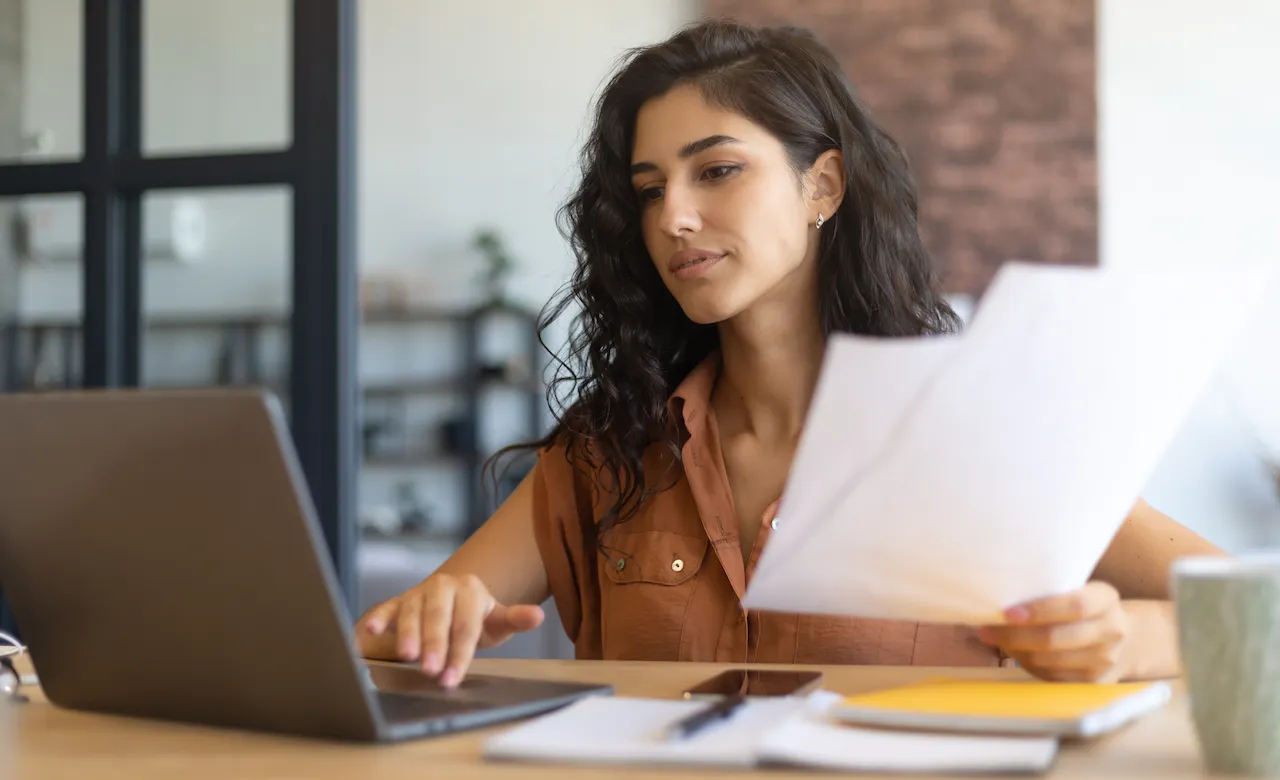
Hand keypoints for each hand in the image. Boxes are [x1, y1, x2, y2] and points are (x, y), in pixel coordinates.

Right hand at [355, 574, 544, 687]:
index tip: (452, 678)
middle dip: (434, 645)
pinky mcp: (398, 600)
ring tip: (407, 657)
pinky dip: (378, 618)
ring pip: (412, 613)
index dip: (459, 653)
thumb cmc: (475, 618)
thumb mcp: (496, 620)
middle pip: (438, 617)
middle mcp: (443, 586)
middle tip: (431, 671)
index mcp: (470, 590)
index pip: (466, 625)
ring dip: (408, 634)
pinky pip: (387, 608)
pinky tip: (369, 629)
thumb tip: (538, 615)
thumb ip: (515, 619)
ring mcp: (419, 592)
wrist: (451, 602)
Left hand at [976, 581, 1130, 682]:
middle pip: (1057, 638)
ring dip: (1017, 652)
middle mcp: (1111, 630)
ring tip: (995, 640)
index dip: (1040, 610)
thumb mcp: (1079, 589)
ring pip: (1051, 661)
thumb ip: (1051, 590)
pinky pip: (1053, 676)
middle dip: (1016, 636)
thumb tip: (999, 593)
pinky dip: (1028, 665)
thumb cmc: (1084, 608)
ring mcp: (1105, 659)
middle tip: (986, 631)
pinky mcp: (1094, 681)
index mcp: (1106, 599)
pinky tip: (1014, 653)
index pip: (1075, 605)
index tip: (1007, 613)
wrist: (1125, 640)